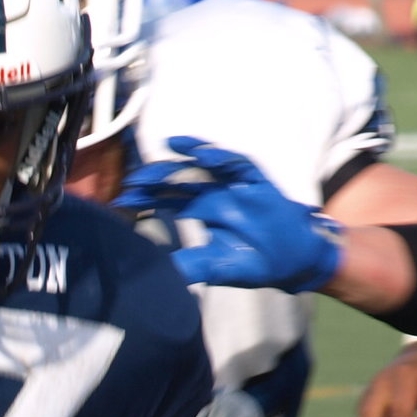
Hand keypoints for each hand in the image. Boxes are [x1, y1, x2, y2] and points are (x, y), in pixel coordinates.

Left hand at [113, 136, 344, 293]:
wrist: (293, 264)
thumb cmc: (255, 262)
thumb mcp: (217, 267)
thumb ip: (191, 265)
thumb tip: (162, 271)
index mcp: (204, 211)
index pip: (169, 200)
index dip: (147, 199)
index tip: (123, 202)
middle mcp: (217, 194)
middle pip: (183, 179)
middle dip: (160, 177)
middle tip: (135, 180)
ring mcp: (237, 186)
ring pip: (209, 164)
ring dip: (190, 153)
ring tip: (168, 145)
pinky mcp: (259, 183)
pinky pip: (240, 165)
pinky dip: (223, 158)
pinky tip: (204, 153)